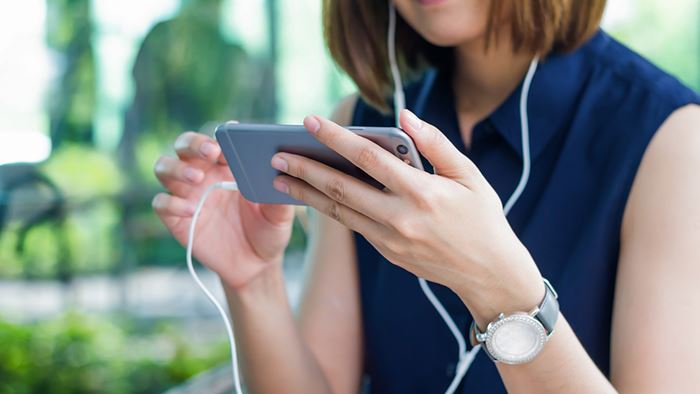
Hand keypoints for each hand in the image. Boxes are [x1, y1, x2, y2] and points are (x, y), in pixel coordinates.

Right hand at [153, 128, 294, 289]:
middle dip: (194, 144)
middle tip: (211, 152)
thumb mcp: (280, 214)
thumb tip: (278, 172)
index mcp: (228, 166)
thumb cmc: (268, 231)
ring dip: (177, 168)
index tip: (229, 140)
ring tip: (197, 178)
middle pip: (184, 145)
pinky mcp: (176, 219)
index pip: (216, 140)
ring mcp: (187, 195)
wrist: (256, 265)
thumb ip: (279, 194)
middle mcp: (203, 174)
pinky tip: (189, 209)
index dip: (219, 136)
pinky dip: (170, 202)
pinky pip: (161, 203)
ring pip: (164, 167)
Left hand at [270, 110, 542, 324]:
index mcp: (422, 193)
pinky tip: (312, 195)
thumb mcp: (470, 176)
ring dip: (306, 193)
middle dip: (304, 169)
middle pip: (341, 188)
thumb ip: (436, 144)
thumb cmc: (482, 217)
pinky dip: (329, 208)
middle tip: (275, 155)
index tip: (309, 121)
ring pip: (338, 211)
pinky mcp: (386, 253)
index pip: (369, 158)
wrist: (488, 273)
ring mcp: (390, 240)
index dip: (336, 138)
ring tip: (279, 177)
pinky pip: (351, 225)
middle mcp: (400, 218)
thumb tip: (405, 115)